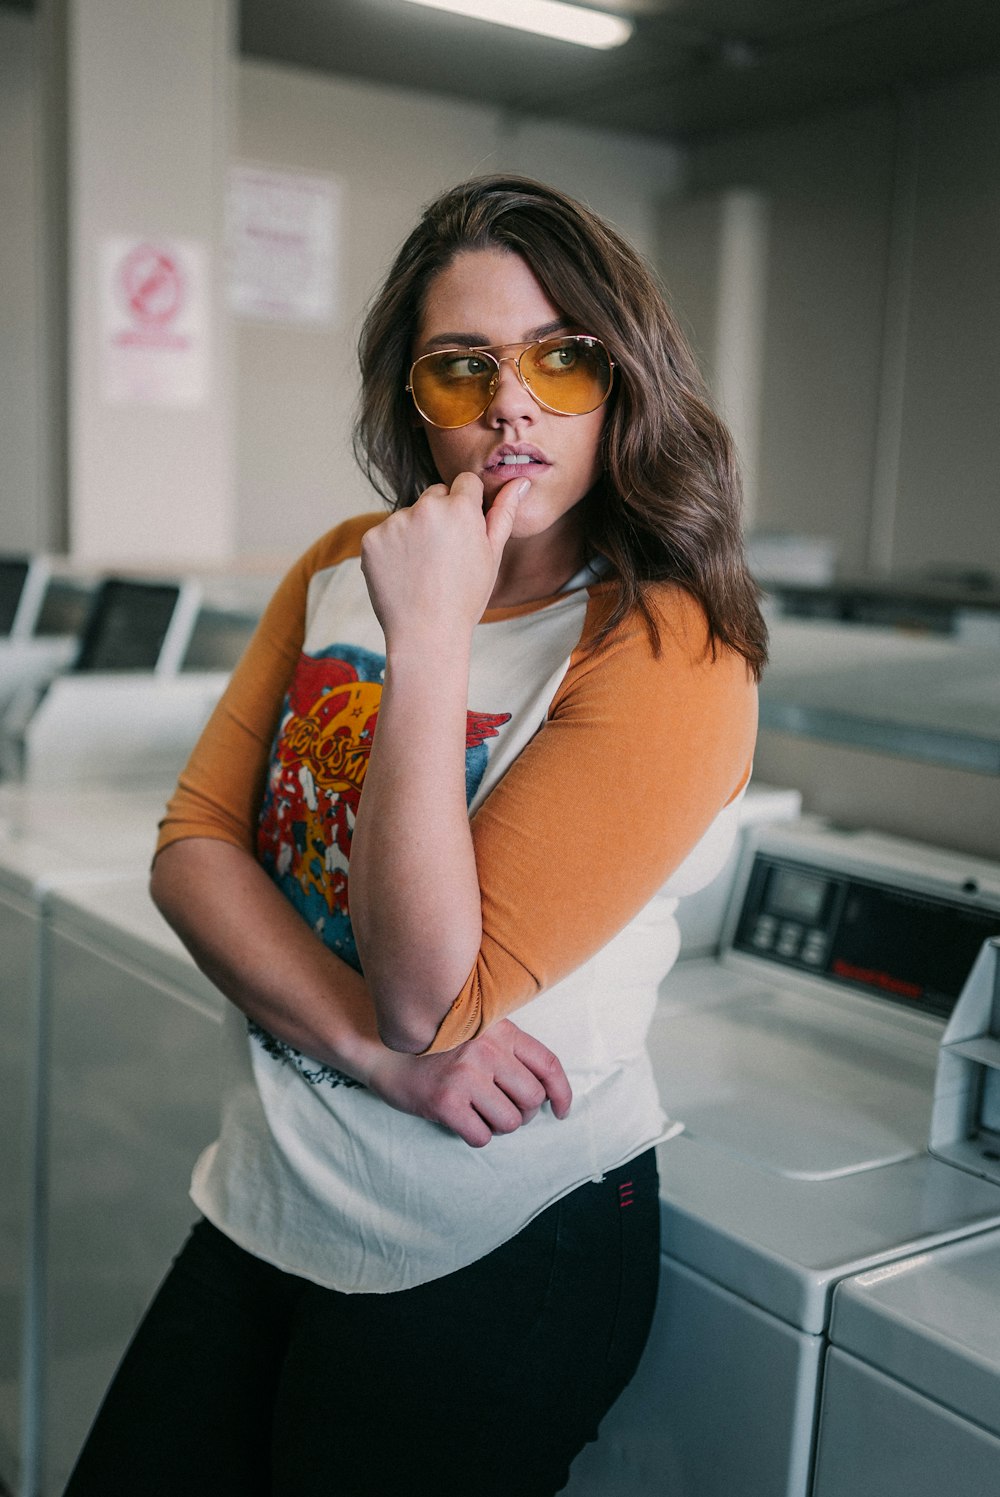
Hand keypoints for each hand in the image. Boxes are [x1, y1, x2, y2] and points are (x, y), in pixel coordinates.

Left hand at [360, 473, 525, 645]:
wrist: (426, 633)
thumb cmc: (465, 598)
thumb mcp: (492, 555)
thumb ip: (504, 513)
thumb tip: (520, 482)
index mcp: (460, 508)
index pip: (465, 482)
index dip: (468, 505)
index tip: (465, 531)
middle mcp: (426, 507)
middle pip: (435, 495)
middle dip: (441, 516)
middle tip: (445, 557)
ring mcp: (395, 522)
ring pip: (409, 515)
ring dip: (415, 532)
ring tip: (424, 569)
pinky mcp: (371, 538)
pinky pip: (385, 533)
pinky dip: (392, 549)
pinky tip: (404, 573)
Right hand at [366, 1018, 571, 1147]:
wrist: (381, 1047)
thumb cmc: (434, 1044)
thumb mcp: (475, 1029)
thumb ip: (507, 1048)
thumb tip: (544, 1089)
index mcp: (500, 1030)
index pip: (548, 1065)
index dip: (562, 1092)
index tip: (561, 1110)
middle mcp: (487, 1050)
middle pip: (532, 1098)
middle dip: (524, 1113)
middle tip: (505, 1110)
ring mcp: (466, 1076)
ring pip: (510, 1122)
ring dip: (499, 1125)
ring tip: (480, 1113)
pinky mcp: (445, 1101)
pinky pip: (481, 1136)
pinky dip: (476, 1135)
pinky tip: (462, 1120)